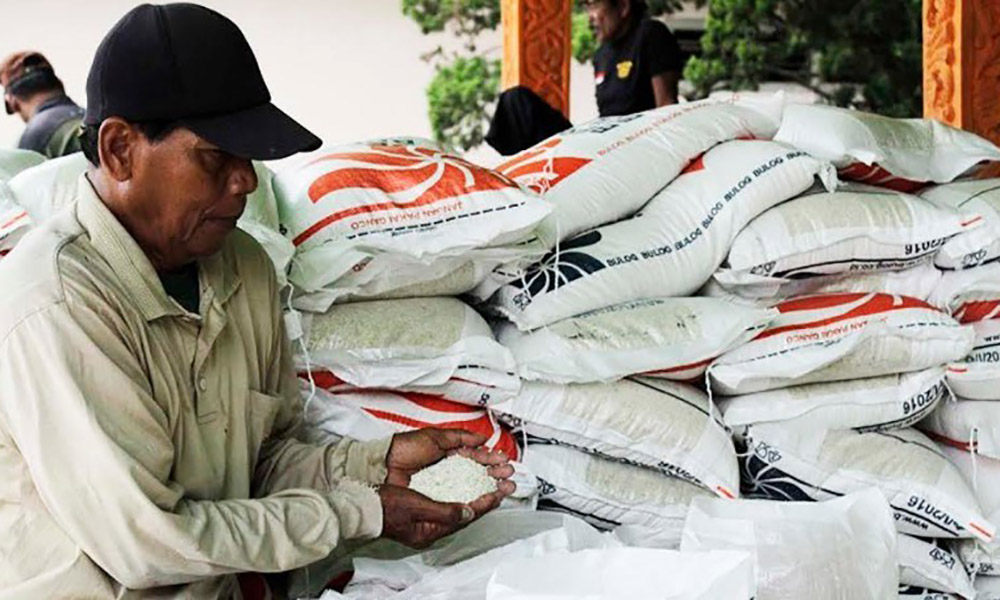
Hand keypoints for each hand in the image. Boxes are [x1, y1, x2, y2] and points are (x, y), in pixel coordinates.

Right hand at [378, 483, 503, 548]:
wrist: (365, 503)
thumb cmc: (386, 506)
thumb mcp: (417, 506)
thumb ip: (444, 511)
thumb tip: (468, 511)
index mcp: (431, 530)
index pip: (465, 517)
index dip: (483, 504)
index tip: (498, 493)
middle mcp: (431, 526)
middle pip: (464, 513)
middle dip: (484, 500)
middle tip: (501, 488)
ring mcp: (426, 518)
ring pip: (457, 506)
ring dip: (474, 495)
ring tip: (489, 485)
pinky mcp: (421, 508)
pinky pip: (447, 501)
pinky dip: (459, 493)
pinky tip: (465, 485)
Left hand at [386, 429, 515, 493]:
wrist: (383, 466)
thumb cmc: (404, 449)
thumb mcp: (435, 438)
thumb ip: (460, 437)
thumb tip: (482, 438)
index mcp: (447, 455)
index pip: (474, 458)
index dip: (490, 460)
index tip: (503, 462)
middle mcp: (447, 473)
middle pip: (476, 475)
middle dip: (495, 475)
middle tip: (509, 475)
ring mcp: (442, 488)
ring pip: (471, 489)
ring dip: (490, 488)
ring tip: (505, 487)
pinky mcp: (436, 501)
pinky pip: (459, 501)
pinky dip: (474, 500)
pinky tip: (486, 498)